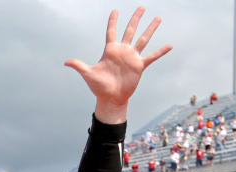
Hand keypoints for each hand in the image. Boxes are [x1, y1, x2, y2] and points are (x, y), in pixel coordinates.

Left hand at [65, 7, 171, 121]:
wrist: (111, 98)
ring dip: (150, 29)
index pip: (112, 31)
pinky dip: (160, 51)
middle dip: (136, 18)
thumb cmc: (99, 87)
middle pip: (130, 30)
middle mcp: (122, 51)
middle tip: (142, 7)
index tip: (115, 10)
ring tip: (158, 18)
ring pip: (143, 39)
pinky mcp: (139, 66)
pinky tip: (170, 45)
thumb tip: (66, 62)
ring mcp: (132, 58)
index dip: (113, 20)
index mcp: (110, 50)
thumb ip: (79, 66)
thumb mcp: (88, 74)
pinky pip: (152, 57)